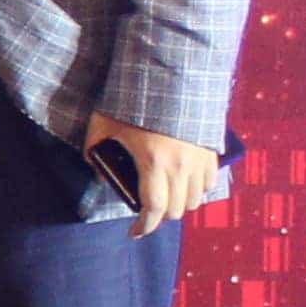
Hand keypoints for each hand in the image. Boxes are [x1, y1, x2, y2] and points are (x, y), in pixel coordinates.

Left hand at [83, 111, 223, 233]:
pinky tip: (184, 184)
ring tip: (165, 198)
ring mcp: (200, 158)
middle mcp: (181, 165)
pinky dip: (197, 189)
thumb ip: (94, 150)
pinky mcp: (212, 150)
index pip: (154, 209)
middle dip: (160, 216)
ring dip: (180, 204)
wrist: (170, 74)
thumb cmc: (132, 99)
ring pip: (196, 199)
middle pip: (177, 209)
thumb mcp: (102, 123)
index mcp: (154, 162)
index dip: (145, 226)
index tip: (135, 232)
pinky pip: (209, 182)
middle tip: (147, 212)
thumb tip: (97, 173)